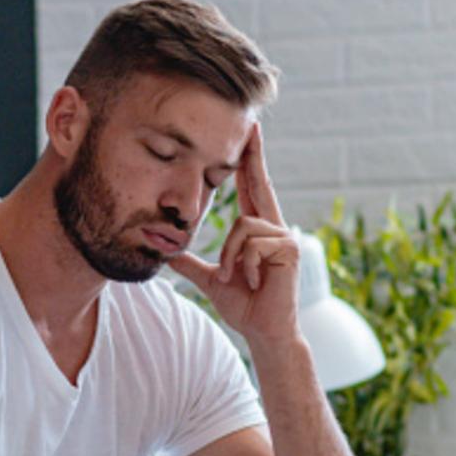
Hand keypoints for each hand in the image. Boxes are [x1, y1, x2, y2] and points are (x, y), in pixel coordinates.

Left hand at [169, 123, 299, 345]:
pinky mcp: (288, 249)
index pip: (250, 189)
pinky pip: (251, 243)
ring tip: (232, 277)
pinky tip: (254, 281)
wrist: (262, 331)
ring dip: (229, 255)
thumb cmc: (244, 305)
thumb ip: (191, 263)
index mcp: (256, 231)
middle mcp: (273, 228)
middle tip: (250, 124)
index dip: (248, 163)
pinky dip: (243, 264)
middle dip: (254, 155)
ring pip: (242, 225)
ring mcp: (284, 237)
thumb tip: (167, 252)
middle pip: (259, 184)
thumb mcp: (210, 279)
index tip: (247, 136)